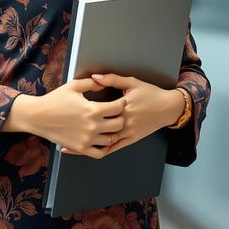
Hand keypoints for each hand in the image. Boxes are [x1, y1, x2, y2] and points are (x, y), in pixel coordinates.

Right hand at [33, 78, 125, 159]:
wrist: (38, 116)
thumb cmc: (55, 99)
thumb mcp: (74, 86)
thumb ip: (92, 83)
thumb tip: (104, 83)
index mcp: (93, 109)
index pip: (118, 107)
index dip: (121, 103)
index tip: (119, 101)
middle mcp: (93, 126)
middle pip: (119, 124)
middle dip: (120, 117)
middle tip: (116, 114)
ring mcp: (87, 139)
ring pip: (111, 139)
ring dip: (113, 133)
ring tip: (109, 126)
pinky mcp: (81, 148)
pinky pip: (100, 153)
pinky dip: (104, 147)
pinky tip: (101, 139)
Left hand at [61, 73, 176, 155]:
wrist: (168, 108)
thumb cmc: (150, 93)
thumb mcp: (131, 82)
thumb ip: (112, 79)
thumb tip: (95, 77)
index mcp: (122, 107)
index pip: (99, 111)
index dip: (80, 113)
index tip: (65, 112)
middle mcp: (124, 123)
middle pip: (97, 130)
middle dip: (79, 132)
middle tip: (60, 132)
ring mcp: (128, 134)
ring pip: (103, 143)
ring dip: (86, 146)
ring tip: (68, 147)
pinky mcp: (131, 140)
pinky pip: (113, 148)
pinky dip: (99, 150)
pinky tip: (89, 152)